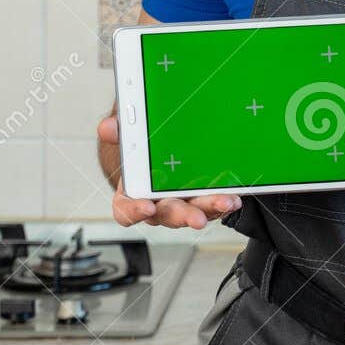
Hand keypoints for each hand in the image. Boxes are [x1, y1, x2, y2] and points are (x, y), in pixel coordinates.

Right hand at [97, 113, 240, 229]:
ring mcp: (181, 205)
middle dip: (184, 216)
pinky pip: (213, 206)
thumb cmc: (141, 151)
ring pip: (195, 212)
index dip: (135, 211)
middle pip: (168, 215)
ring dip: (211, 209)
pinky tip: (236, 195)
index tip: (148, 207)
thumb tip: (108, 127)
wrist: (161, 149)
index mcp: (132, 194)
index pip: (126, 210)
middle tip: (198, 218)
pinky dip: (224, 201)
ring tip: (227, 201)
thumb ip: (119, 132)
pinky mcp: (202, 202)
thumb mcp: (129, 138)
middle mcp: (157, 205)